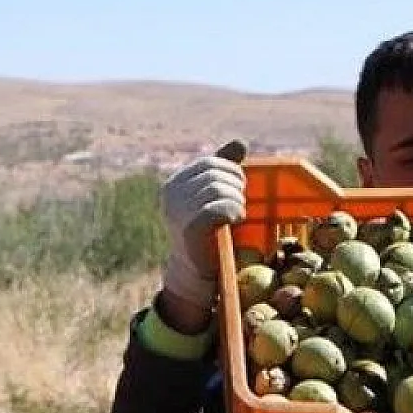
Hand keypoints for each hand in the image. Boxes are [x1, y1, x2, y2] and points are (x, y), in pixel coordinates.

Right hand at [158, 140, 248, 318]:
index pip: (210, 163)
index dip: (231, 172)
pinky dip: (234, 211)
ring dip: (237, 201)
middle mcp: (171, 194)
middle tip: (239, 205)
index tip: (237, 189)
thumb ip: (224, 169)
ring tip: (238, 215)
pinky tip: (235, 220)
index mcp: (175, 183)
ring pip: (219, 189)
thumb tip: (240, 142)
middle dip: (235, 187)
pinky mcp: (189, 227)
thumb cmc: (209, 231)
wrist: (196, 270)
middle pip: (215, 175)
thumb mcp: (214, 196)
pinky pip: (219, 208)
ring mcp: (178, 210)